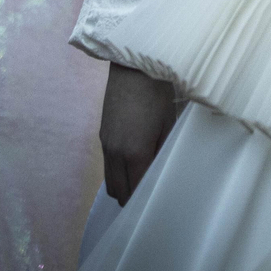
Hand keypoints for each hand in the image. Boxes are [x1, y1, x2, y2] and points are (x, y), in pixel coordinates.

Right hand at [100, 63, 176, 204]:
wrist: (133, 66)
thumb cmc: (158, 93)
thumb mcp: (168, 124)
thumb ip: (163, 152)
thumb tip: (162, 172)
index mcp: (134, 152)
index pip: (136, 191)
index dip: (146, 200)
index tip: (159, 203)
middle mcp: (114, 153)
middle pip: (119, 192)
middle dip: (133, 199)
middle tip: (151, 197)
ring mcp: (105, 144)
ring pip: (110, 181)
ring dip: (123, 186)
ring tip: (142, 182)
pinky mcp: (101, 135)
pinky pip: (107, 165)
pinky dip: (118, 172)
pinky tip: (133, 165)